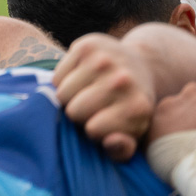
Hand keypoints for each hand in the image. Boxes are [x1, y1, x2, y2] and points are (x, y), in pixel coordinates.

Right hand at [54, 34, 156, 160]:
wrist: (138, 66)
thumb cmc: (130, 108)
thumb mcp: (132, 133)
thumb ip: (122, 150)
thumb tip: (111, 142)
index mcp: (138, 107)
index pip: (93, 129)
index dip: (93, 130)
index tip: (103, 123)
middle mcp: (123, 80)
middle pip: (74, 111)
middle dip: (79, 114)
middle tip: (92, 108)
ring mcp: (104, 59)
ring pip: (62, 93)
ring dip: (70, 97)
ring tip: (85, 94)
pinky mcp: (87, 45)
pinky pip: (57, 76)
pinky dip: (64, 80)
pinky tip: (81, 79)